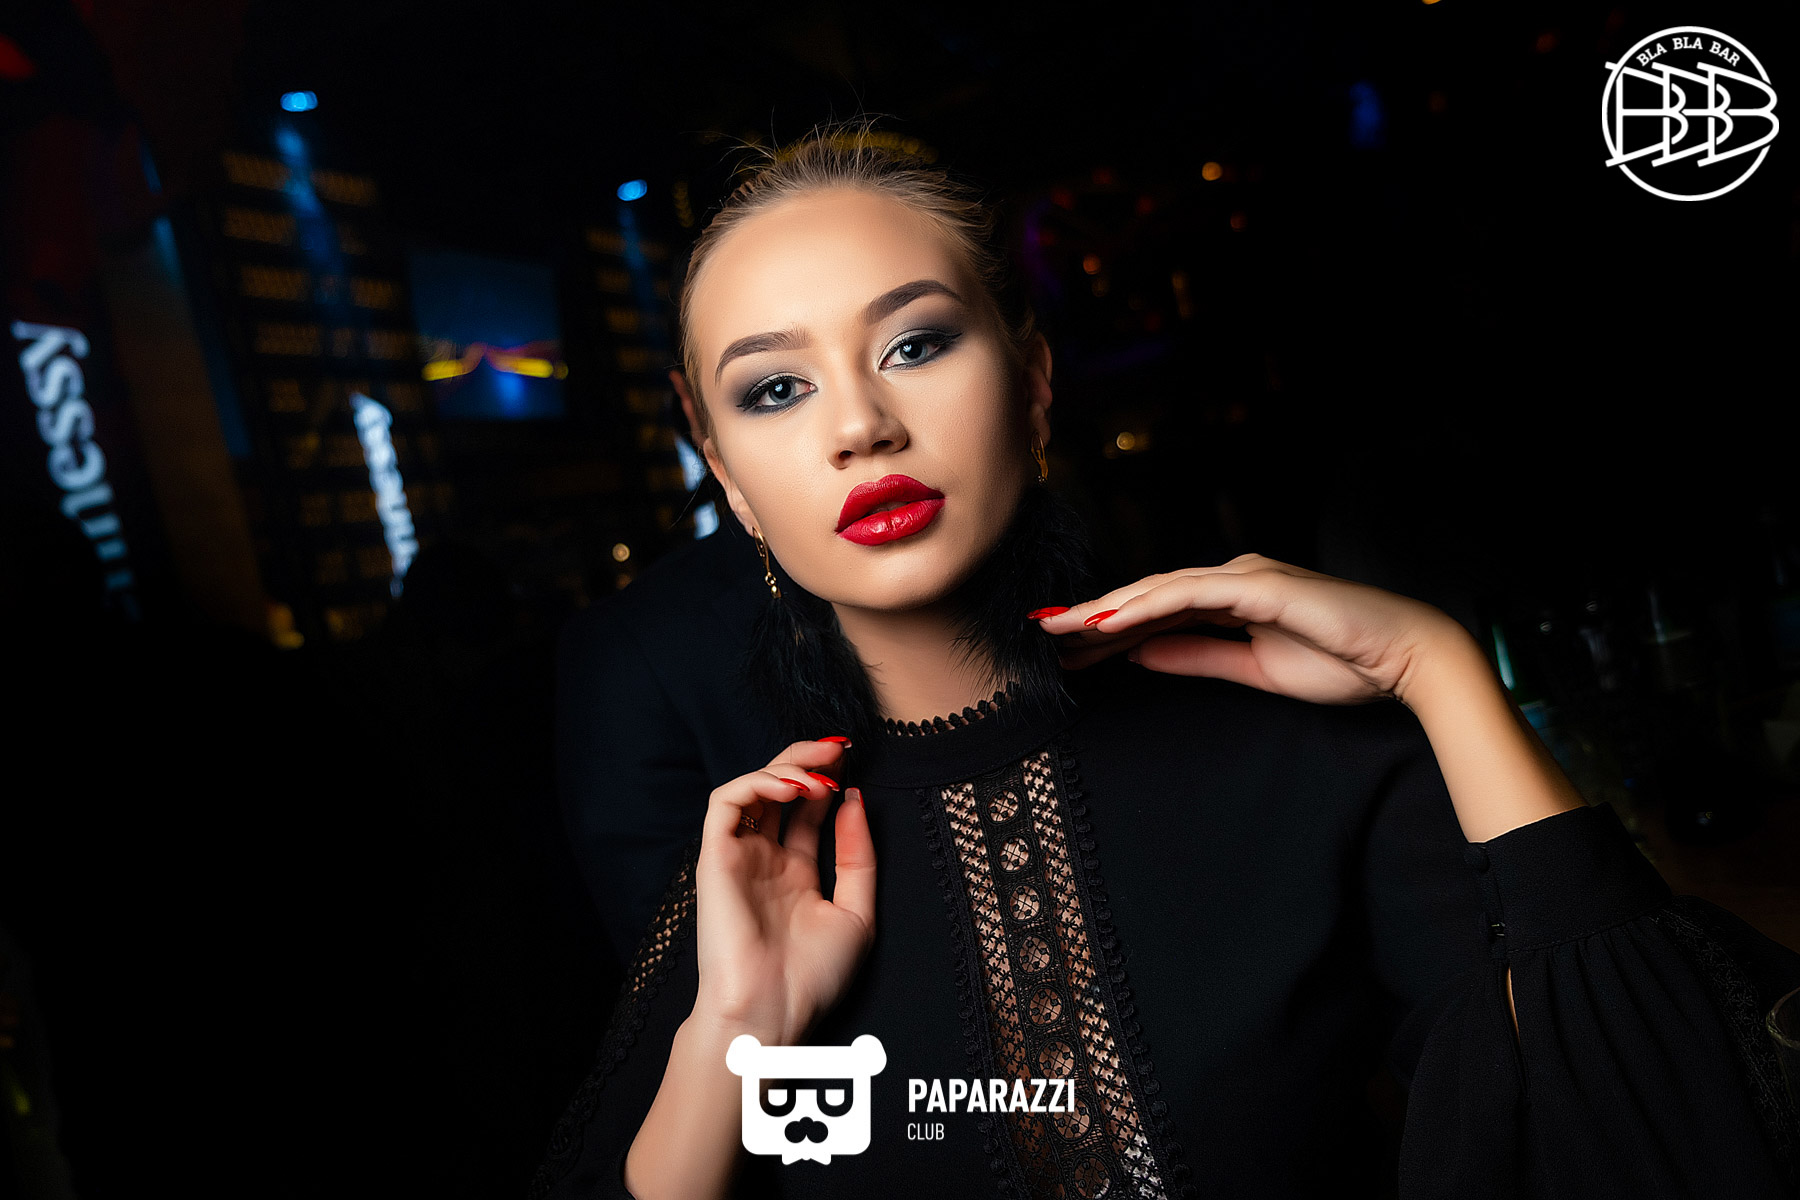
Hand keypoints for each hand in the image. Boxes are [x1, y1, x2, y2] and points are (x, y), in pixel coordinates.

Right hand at [691, 739, 875, 1045]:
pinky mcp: (715, 856)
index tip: (854, 763)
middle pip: (778, 789)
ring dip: (786, 767)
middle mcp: (763, 859)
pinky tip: (793, 790)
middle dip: (807, 759)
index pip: (807, 810)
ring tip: (819, 776)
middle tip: (838, 748)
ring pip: (751, 787)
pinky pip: (725, 802)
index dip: (828, 780)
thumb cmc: (811, 978)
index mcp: (793, 873)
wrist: (771, 1012)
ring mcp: (738, 856)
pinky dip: (758, 783)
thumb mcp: (856, 913)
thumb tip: (855, 799)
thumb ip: (858, 857)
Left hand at [1034, 553, 1463, 705]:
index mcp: (1233, 597)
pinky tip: (1111, 620)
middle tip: (1042, 636)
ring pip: (1159, 589)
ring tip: (1061, 628)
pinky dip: (1147, 605)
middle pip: (1147, 596)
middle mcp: (1233, 577)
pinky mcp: (1260, 584)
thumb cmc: (1344, 663)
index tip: (1066, 651)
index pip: (1157, 612)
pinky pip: (1191, 594)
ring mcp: (1246, 576)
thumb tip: (1144, 656)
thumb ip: (1199, 657)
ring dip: (1107, 609)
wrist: (1407, 659)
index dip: (1108, 630)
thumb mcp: (1253, 668)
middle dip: (1093, 617)